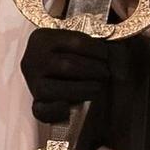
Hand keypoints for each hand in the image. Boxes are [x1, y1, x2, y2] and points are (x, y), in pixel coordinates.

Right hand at [19, 28, 141, 125]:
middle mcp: (32, 59)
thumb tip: (117, 56)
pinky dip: (58, 110)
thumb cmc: (63, 51)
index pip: (76, 42)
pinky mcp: (34, 102)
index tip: (107, 55)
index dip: (97, 50)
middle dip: (93, 70)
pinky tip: (71, 107)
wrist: (40, 64)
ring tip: (98, 87)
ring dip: (83, 89)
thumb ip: (89, 44)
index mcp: (43, 38)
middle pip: (68, 65)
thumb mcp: (70, 40)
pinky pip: (42, 111)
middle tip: (106, 73)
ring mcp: (32, 82)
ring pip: (57, 89)